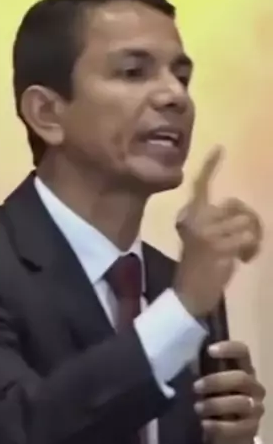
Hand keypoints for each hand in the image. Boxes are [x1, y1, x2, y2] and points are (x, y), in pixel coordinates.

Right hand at [174, 147, 262, 317]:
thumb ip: (217, 222)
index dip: (210, 167)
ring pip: (247, 222)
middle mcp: (195, 219)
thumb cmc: (199, 268)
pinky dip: (252, 249)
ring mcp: (206, 232)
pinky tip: (244, 260)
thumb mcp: (203, 239)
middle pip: (237, 206)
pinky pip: (248, 237)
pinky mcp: (218, 246)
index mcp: (190, 216)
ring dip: (253, 240)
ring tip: (244, 254)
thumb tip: (244, 215)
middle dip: (251, 223)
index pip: (200, 186)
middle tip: (249, 242)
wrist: (189, 295)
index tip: (220, 148)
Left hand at [193, 341, 264, 443]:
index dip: (229, 348)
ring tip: (197, 408)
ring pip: (240, 402)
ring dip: (215, 404)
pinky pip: (236, 426)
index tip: (210, 350)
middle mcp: (254, 387)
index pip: (243, 352)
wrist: (226, 440)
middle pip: (241, 378)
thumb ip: (202, 371)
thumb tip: (181, 356)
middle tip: (195, 387)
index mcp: (243, 371)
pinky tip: (204, 425)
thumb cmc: (214, 404)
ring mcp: (255, 409)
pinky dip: (218, 426)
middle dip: (216, 381)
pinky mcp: (251, 429)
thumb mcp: (208, 386)